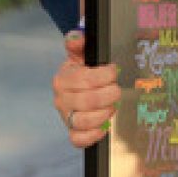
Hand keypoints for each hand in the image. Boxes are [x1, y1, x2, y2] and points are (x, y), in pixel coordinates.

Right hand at [52, 30, 121, 147]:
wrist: (76, 89)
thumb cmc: (82, 71)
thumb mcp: (81, 54)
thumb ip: (78, 43)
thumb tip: (76, 37)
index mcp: (63, 79)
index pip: (86, 79)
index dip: (106, 76)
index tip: (114, 71)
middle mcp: (61, 100)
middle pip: (89, 101)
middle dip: (109, 95)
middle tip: (116, 91)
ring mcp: (66, 118)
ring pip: (85, 121)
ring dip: (105, 114)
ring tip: (112, 106)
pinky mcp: (72, 132)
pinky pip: (79, 139)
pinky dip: (94, 135)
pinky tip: (105, 126)